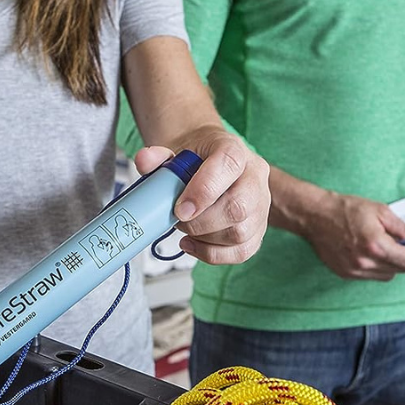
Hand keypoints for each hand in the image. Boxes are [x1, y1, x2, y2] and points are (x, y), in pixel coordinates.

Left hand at [134, 131, 269, 264]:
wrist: (208, 162)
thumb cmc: (195, 159)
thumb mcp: (174, 151)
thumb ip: (157, 156)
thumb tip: (144, 161)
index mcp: (235, 150)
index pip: (228, 166)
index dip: (203, 190)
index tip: (179, 209)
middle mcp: (254, 177)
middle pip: (238, 207)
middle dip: (201, 222)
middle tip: (177, 219)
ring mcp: (260, 205)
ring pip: (240, 234)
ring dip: (204, 238)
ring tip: (184, 229)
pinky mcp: (258, 230)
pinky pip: (242, 252)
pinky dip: (212, 254)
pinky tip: (192, 244)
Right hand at [302, 193, 404, 280]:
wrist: (314, 216)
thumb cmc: (345, 209)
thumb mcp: (380, 211)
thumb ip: (403, 228)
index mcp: (376, 245)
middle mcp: (366, 262)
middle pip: (400, 270)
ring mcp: (354, 270)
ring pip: (386, 275)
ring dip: (392, 264)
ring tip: (384, 247)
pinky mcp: (345, 273)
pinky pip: (371, 276)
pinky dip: (376, 267)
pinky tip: (369, 252)